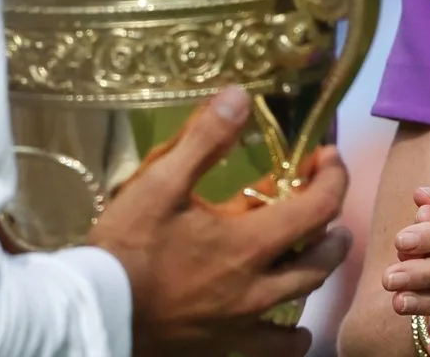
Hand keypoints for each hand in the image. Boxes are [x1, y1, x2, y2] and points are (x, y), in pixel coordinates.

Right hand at [92, 86, 352, 345]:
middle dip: (333, 227)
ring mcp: (243, 323)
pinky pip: (274, 349)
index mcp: (249, 244)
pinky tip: (289, 330)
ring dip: (316, 273)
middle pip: (321, 258)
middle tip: (327, 204)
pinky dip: (289, 338)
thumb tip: (240, 97)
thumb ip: (204, 140)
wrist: (96, 313)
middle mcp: (258, 288)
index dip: (333, 177)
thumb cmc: (127, 247)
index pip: (318, 207)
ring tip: (314, 255)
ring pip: (302, 301)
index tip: (328, 157)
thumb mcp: (160, 184)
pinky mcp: (224, 347)